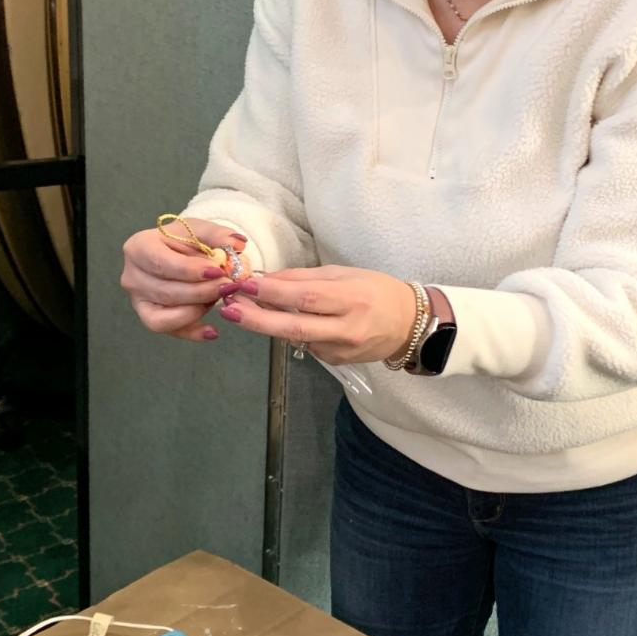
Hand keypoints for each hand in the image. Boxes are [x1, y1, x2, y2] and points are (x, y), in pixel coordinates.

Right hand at [120, 219, 251, 342]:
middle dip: (201, 292)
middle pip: (166, 292)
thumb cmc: (185, 239)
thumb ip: (218, 234)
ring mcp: (137, 300)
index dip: (190, 270)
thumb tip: (237, 244)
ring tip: (220, 298)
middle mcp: (132, 276)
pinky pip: (169, 331)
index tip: (217, 271)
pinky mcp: (148, 317)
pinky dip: (192, 333)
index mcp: (139, 247)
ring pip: (165, 316)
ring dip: (197, 310)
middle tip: (228, 287)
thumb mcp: (199, 229)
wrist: (176, 252)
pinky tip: (213, 330)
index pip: (161, 263)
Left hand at [216, 265, 416, 364]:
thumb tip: (267, 279)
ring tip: (242, 309)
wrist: (409, 325)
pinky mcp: (336, 362)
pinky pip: (306, 344)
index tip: (245, 285)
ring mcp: (341, 350)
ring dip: (267, 324)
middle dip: (256, 319)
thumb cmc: (377, 290)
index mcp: (352, 299)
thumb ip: (306, 278)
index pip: (305, 297)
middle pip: (293, 327)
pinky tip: (283, 320)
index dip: (272, 293)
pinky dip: (290, 331)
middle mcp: (346, 329)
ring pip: (295, 338)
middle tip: (227, 309)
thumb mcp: (345, 274)